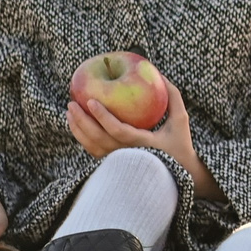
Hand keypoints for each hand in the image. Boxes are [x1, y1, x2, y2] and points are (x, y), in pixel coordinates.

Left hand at [68, 78, 220, 199]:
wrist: (178, 175)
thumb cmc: (180, 145)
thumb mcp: (181, 121)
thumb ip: (172, 97)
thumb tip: (158, 75)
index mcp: (144, 145)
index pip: (118, 130)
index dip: (103, 116)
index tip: (91, 101)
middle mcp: (128, 155)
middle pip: (97, 139)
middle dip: (81, 121)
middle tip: (71, 104)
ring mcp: (119, 162)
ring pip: (91, 146)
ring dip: (78, 129)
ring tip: (70, 112)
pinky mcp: (113, 165)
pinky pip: (93, 151)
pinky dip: (82, 137)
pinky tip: (77, 124)